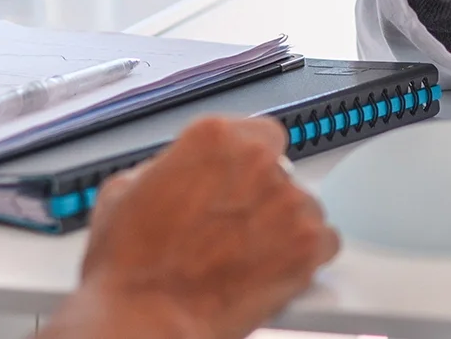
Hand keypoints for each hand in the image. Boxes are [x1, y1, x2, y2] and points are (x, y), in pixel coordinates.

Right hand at [51, 117, 338, 338]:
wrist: (145, 317)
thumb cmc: (129, 265)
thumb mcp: (125, 188)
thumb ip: (171, 167)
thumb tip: (183, 171)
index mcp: (215, 138)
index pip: (258, 133)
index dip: (248, 163)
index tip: (240, 181)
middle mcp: (258, 163)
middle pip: (281, 170)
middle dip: (262, 195)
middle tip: (234, 225)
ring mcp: (288, 204)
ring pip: (304, 204)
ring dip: (284, 224)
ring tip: (249, 252)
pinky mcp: (308, 247)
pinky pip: (325, 241)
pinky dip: (306, 255)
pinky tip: (274, 267)